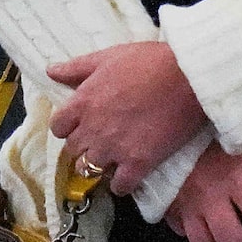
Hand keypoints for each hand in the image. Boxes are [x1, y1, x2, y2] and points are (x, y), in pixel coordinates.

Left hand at [46, 42, 208, 195]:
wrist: (191, 75)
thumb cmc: (152, 61)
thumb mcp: (110, 56)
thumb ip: (77, 67)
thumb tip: (51, 71)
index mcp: (82, 103)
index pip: (59, 127)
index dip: (70, 126)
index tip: (83, 124)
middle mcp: (93, 129)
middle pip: (74, 149)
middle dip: (85, 144)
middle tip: (102, 138)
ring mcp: (114, 148)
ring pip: (90, 169)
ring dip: (99, 165)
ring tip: (114, 158)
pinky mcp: (139, 162)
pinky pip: (120, 186)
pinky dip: (122, 185)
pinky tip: (129, 176)